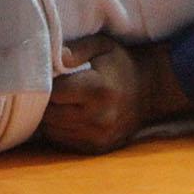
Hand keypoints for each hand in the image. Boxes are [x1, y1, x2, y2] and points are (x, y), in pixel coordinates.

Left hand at [39, 35, 190, 154]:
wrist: (149, 91)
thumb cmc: (119, 64)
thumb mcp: (102, 45)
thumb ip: (78, 49)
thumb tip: (57, 57)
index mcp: (98, 90)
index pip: (55, 93)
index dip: (46, 84)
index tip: (49, 77)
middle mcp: (99, 118)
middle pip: (51, 115)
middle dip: (45, 102)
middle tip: (51, 90)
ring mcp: (99, 136)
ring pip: (54, 131)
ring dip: (50, 118)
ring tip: (59, 102)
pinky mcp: (97, 148)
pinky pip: (64, 142)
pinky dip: (60, 130)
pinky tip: (67, 115)